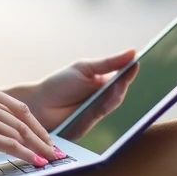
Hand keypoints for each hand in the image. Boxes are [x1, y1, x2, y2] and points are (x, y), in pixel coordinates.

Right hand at [0, 81, 59, 166]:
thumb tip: (7, 133)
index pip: (18, 107)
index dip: (36, 125)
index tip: (47, 139)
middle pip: (22, 119)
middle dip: (42, 138)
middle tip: (55, 152)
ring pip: (18, 133)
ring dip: (38, 148)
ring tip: (49, 160)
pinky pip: (9, 144)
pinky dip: (26, 155)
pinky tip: (35, 162)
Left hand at [13, 50, 137, 131]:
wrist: (38, 104)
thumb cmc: (58, 84)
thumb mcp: (85, 68)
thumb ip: (108, 63)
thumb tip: (132, 52)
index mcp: (101, 82)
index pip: (120, 76)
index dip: (129, 70)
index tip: (137, 61)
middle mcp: (101, 97)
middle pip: (119, 90)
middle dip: (125, 81)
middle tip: (130, 70)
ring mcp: (97, 110)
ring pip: (114, 101)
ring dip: (117, 91)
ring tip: (120, 81)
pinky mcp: (92, 123)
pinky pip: (104, 112)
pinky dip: (108, 104)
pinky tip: (111, 94)